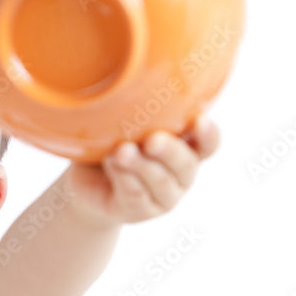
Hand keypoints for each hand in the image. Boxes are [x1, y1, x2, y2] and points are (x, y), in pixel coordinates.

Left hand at [65, 116, 220, 226]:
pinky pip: (136, 195)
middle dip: (169, 151)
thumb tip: (126, 83)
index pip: (208, 143)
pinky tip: (113, 164)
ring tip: (122, 151)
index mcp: (185, 147)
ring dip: (141, 165)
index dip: (208, 134)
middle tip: (152, 139)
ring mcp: (164, 196)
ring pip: (160, 181)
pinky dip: (124, 179)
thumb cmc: (109, 144)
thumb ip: (133, 110)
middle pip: (185, 164)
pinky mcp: (141, 212)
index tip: (200, 119)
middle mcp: (181, 173)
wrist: (86, 183)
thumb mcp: (122, 124)